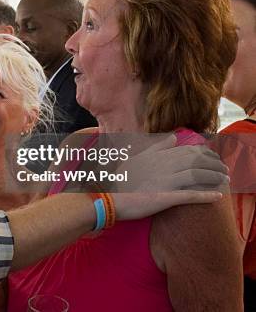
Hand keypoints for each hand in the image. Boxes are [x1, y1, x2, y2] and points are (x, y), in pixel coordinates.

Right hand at [112, 134, 227, 219]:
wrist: (109, 197)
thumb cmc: (120, 179)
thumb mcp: (135, 158)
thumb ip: (155, 147)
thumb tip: (173, 137)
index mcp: (157, 156)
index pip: (187, 150)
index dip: (204, 154)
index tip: (213, 158)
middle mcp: (162, 166)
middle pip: (196, 161)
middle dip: (214, 164)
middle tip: (224, 169)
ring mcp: (164, 181)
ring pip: (197, 175)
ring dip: (214, 177)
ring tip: (225, 180)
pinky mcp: (165, 197)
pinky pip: (190, 195)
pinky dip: (206, 196)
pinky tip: (217, 196)